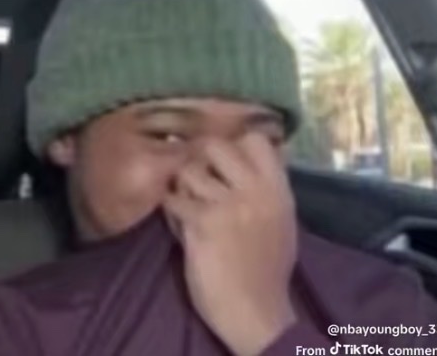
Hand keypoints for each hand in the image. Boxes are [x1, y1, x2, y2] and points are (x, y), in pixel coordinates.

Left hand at [162, 134, 297, 354]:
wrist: (255, 311)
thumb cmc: (267, 270)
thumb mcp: (280, 222)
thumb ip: (266, 190)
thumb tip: (247, 162)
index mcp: (277, 189)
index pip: (255, 140)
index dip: (234, 143)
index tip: (224, 160)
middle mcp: (254, 189)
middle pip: (215, 145)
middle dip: (200, 160)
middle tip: (198, 181)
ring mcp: (228, 204)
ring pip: (188, 171)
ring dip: (181, 186)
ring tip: (186, 205)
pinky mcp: (202, 222)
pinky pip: (172, 199)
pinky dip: (170, 209)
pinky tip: (178, 222)